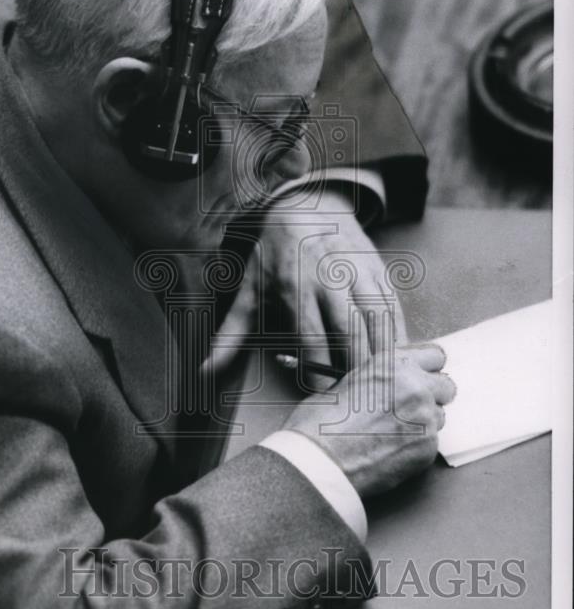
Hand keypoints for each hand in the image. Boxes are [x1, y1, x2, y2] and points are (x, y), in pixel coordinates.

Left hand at [206, 186, 406, 381]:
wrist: (306, 206)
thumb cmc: (273, 256)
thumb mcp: (248, 291)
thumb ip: (230, 336)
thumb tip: (204, 371)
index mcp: (294, 287)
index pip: (309, 338)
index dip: (318, 372)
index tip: (321, 398)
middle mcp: (329, 279)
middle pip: (350, 333)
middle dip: (357, 370)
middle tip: (361, 401)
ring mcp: (358, 274)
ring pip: (378, 321)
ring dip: (385, 357)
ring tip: (388, 388)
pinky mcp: (379, 273)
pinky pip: (394, 309)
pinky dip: (400, 337)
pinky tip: (404, 363)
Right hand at [283, 338, 456, 497]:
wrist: (321, 460)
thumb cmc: (321, 423)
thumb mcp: (345, 383)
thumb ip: (379, 380)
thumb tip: (390, 387)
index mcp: (393, 364)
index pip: (434, 356)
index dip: (426, 369)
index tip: (421, 379)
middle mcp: (415, 386)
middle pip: (446, 387)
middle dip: (431, 397)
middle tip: (408, 410)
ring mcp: (425, 418)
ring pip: (440, 417)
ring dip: (423, 424)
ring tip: (393, 435)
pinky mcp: (428, 448)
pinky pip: (432, 444)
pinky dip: (416, 448)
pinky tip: (391, 451)